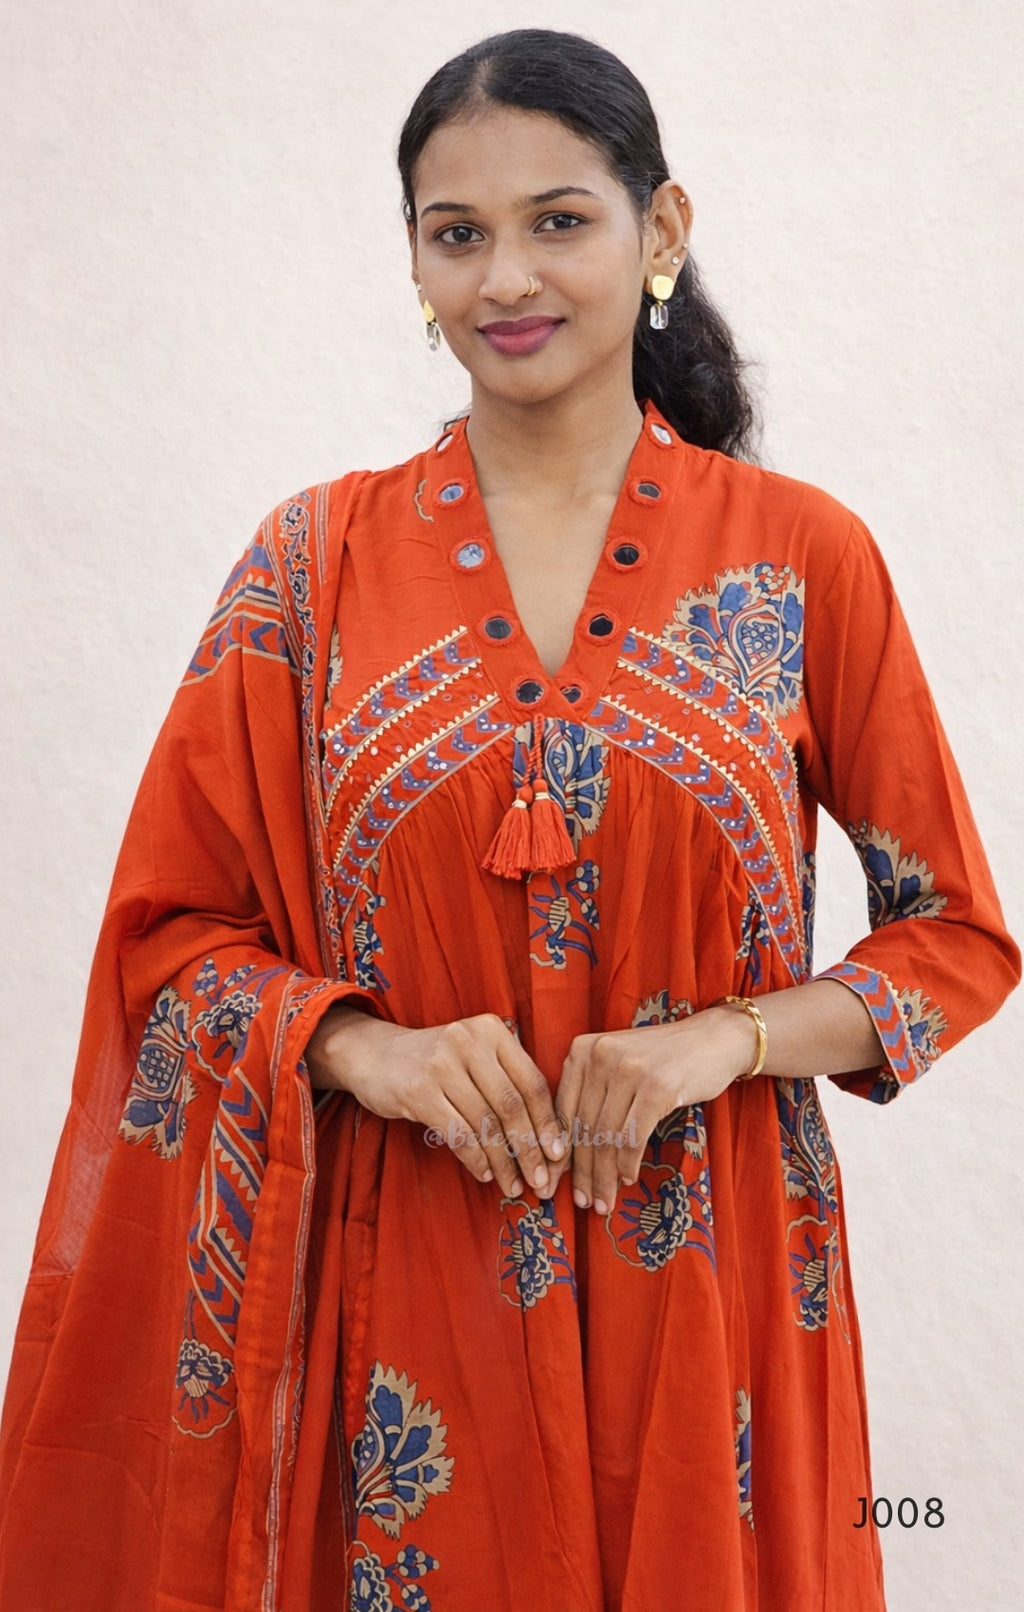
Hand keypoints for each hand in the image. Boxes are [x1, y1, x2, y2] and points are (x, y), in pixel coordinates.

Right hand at [304, 1003, 565, 1199]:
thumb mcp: (474, 1056)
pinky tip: (484, 1174)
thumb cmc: (436, 1062)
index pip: (532, 1081)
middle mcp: (469, 1041)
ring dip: (504, 1162)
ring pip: (486, 1123)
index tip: (560, 1156)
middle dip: (531, 1149)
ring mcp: (442, 1064)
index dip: (549, 1123)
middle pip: (512, 1105)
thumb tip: (548, 1139)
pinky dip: (475, 1158)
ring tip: (514, 1184)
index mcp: (492, 1030)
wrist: (373, 1054)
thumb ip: (507, 1081)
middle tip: (542, 1181)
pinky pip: (458, 1133)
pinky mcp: (418, 1090)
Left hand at [549, 1006, 757, 1214]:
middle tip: (585, 1202)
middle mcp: (600, 1055)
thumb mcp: (616, 1068)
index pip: (564, 1111)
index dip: (559, 1154)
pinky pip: (633, 1137)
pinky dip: (628, 1164)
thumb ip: (590, 1097)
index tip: (557, 1183)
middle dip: (583, 1172)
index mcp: (582, 1049)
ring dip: (605, 1176)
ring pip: (607, 1136)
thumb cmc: (661, 1061)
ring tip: (605, 1202)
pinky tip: (628, 1178)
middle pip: (585, 1127)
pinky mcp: (656, 1086)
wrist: (713, 1040)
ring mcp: (629, 1069)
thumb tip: (562, 1153)